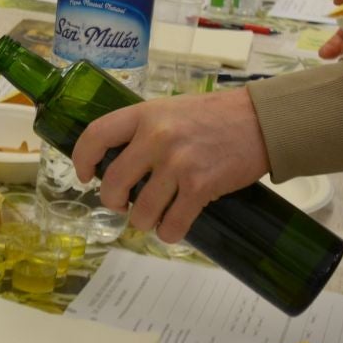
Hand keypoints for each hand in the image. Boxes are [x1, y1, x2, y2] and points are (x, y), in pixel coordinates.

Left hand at [73, 88, 267, 243]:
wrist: (260, 121)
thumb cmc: (215, 114)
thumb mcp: (171, 109)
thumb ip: (145, 129)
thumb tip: (121, 160)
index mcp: (145, 115)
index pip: (95, 136)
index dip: (81, 159)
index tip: (83, 175)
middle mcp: (156, 138)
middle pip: (113, 183)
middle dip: (113, 202)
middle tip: (122, 205)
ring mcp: (177, 164)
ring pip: (141, 212)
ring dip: (143, 222)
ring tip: (153, 217)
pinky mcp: (200, 187)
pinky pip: (172, 224)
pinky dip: (170, 232)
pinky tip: (173, 227)